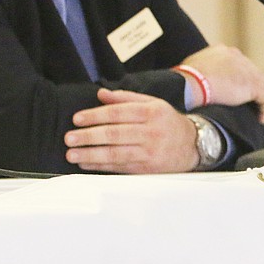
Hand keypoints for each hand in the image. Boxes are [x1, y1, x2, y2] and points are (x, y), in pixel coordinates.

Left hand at [64, 88, 199, 172]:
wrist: (194, 145)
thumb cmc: (166, 122)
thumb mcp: (152, 104)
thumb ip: (125, 98)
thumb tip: (100, 94)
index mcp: (150, 112)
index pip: (117, 113)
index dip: (95, 116)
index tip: (76, 119)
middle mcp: (150, 133)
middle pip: (114, 135)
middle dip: (88, 137)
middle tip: (69, 138)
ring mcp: (149, 153)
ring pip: (116, 154)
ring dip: (91, 155)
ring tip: (72, 154)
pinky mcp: (148, 169)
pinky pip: (120, 167)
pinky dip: (101, 166)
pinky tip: (86, 164)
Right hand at [178, 44, 263, 121]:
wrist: (191, 83)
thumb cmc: (186, 77)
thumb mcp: (194, 65)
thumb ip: (204, 68)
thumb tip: (200, 77)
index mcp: (224, 51)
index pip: (239, 64)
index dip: (240, 77)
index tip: (237, 88)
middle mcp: (239, 58)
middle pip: (253, 73)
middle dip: (252, 87)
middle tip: (249, 101)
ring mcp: (248, 71)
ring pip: (262, 85)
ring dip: (259, 99)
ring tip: (256, 111)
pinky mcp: (253, 85)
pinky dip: (263, 109)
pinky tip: (259, 117)